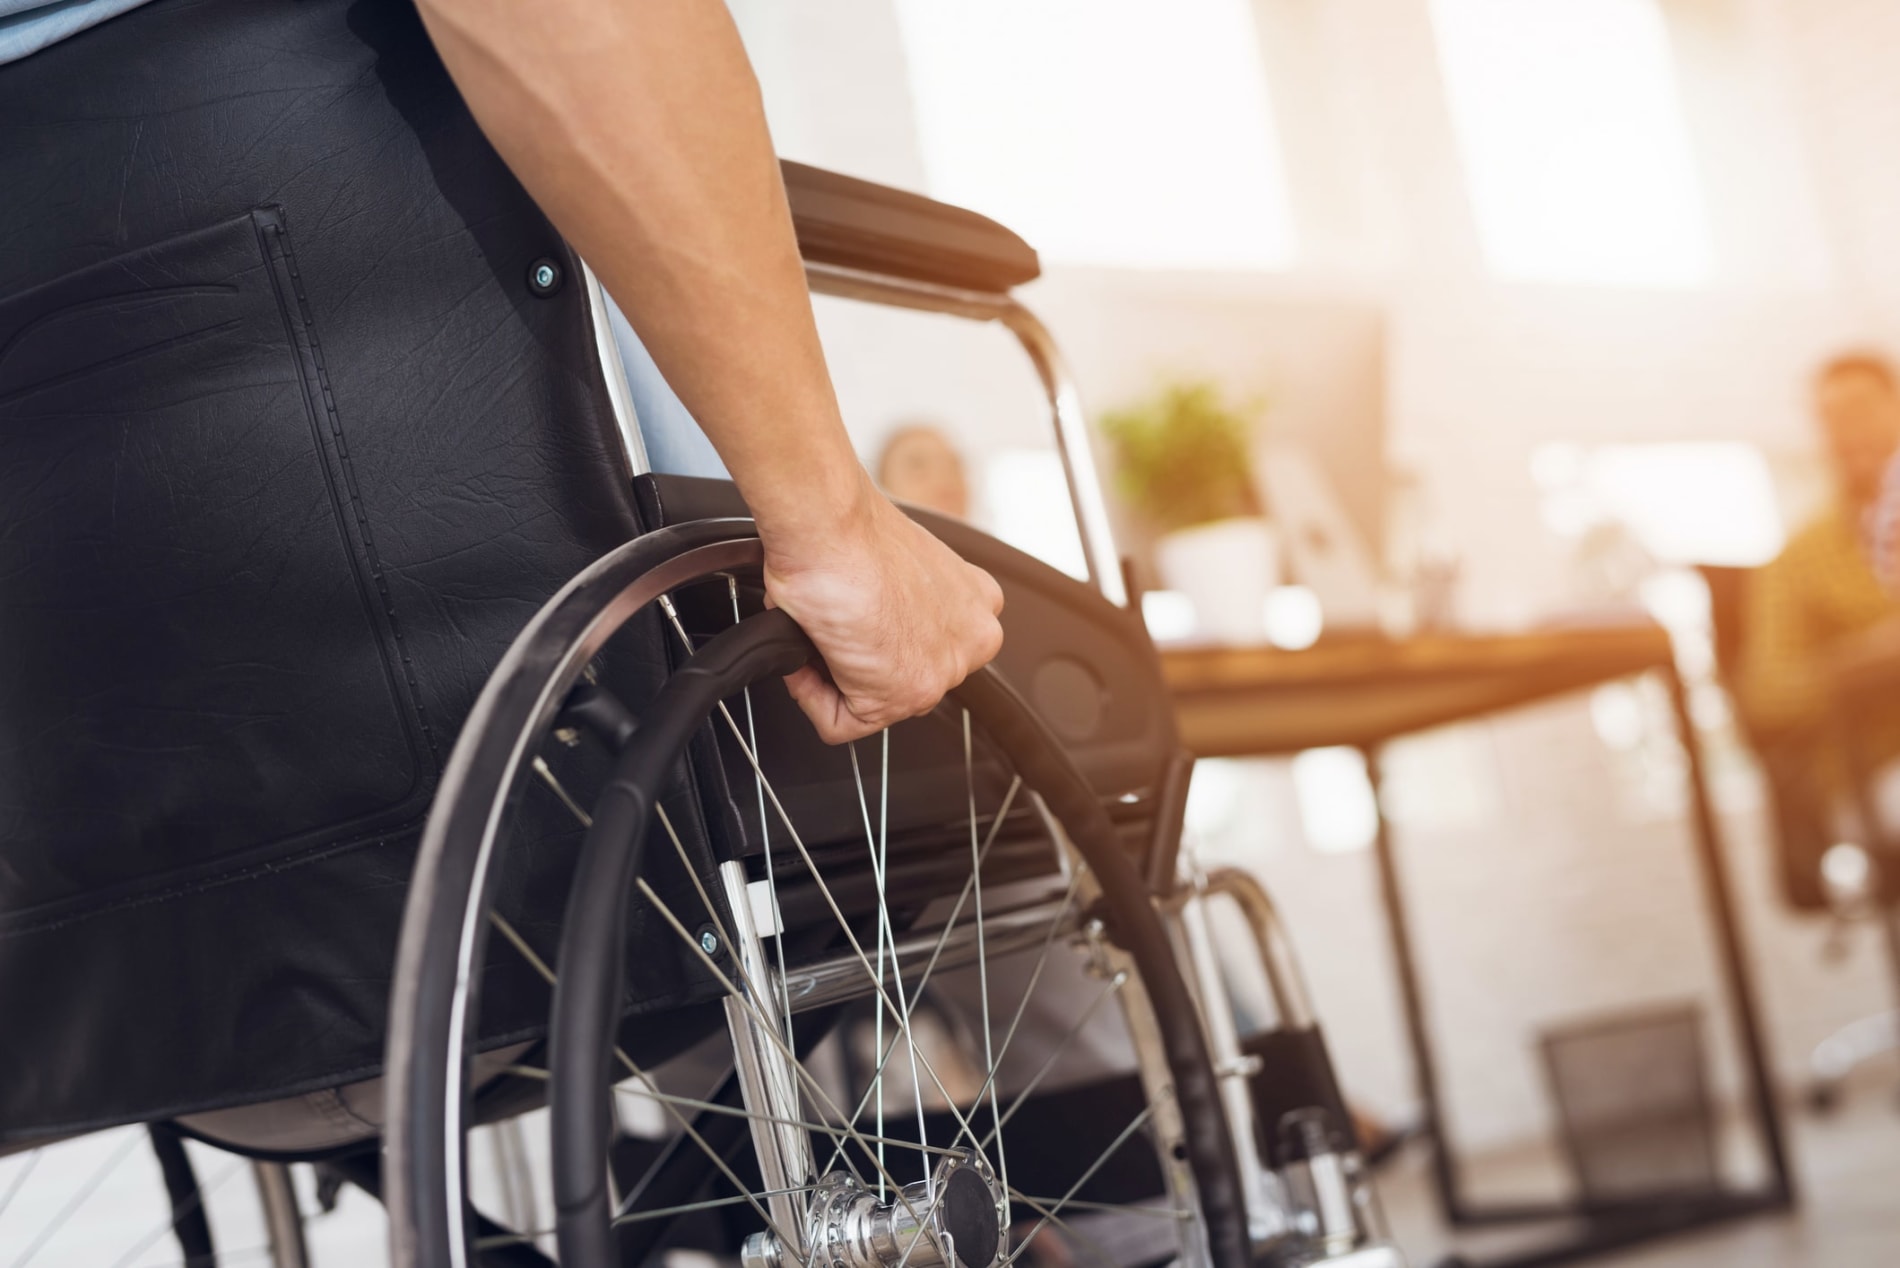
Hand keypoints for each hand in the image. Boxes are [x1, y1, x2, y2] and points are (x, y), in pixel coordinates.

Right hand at [762, 476, 1004, 743]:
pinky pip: (840, 723)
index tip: (854, 621)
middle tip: (831, 628)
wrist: (830, 525)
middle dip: (858, 662)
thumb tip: (866, 625)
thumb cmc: (848, 531)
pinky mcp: (900, 695)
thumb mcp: (896, 567)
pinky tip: (807, 656)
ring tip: (818, 635)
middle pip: (901, 678)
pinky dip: (810, 696)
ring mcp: (941, 672)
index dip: (876, 639)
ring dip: (832, 676)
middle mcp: (972, 639)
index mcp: (976, 604)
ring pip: (871, 702)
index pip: (926, 648)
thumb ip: (899, 604)